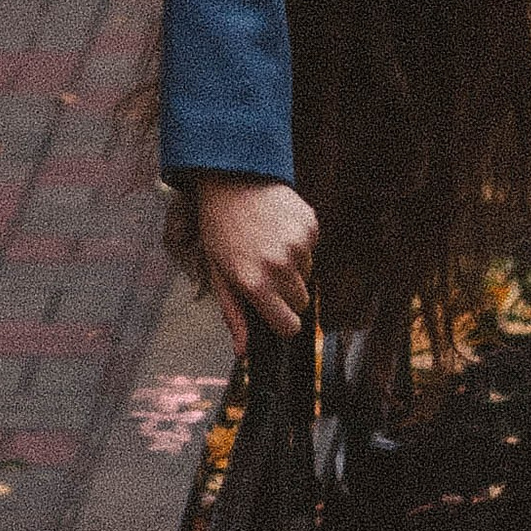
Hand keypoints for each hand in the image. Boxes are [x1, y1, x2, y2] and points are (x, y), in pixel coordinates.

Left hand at [187, 173, 318, 355]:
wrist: (232, 177)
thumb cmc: (220, 230)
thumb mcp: (218, 273)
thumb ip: (234, 315)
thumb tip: (243, 353)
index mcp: (254, 284)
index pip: (289, 326)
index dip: (284, 323)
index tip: (276, 314)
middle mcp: (279, 267)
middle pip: (300, 302)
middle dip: (285, 293)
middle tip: (263, 269)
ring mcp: (297, 245)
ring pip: (307, 274)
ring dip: (292, 265)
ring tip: (267, 243)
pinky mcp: (310, 225)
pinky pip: (311, 248)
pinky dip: (299, 242)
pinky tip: (277, 226)